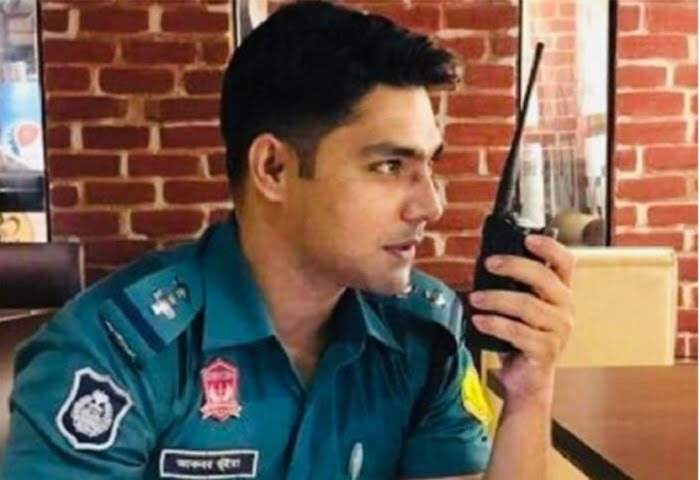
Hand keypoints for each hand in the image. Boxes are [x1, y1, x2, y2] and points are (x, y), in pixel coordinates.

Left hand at [468, 234, 574, 407]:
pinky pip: (518, 332)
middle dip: (514, 266)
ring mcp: (558, 331)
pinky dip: (495, 324)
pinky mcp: (546, 350)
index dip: (549, 247)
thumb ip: (513, 285)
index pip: (566, 262)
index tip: (528, 239)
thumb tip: (486, 261)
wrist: (527, 379)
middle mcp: (565, 309)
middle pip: (544, 278)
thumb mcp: (520, 307)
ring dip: (496, 298)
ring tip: (474, 298)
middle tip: (489, 264)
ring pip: (527, 305)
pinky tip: (478, 321)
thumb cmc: (521, 337)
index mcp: (561, 292)